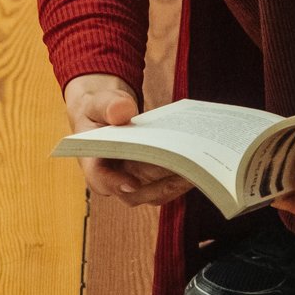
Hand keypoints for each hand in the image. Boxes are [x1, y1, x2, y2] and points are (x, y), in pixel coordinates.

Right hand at [63, 72, 192, 207]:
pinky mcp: (153, 181)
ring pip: (157, 193)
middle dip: (159, 181)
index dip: (115, 184)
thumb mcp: (100, 102)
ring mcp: (135, 184)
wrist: (110, 115)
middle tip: (181, 166)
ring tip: (198, 165)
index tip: (131, 184)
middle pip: (136, 191)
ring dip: (177, 182)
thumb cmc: (101, 110)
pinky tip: (200, 161)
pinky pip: (169, 185)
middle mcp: (115, 181)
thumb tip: (123, 110)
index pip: (100, 180)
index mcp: (94, 164)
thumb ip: (108, 105)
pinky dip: (184, 176)